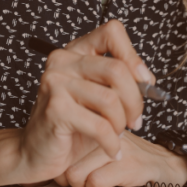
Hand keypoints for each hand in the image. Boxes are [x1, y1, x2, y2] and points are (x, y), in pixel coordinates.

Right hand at [16, 20, 155, 183]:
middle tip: (135, 120)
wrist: (37, 154)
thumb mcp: (99, 98)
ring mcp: (55, 83)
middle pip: (117, 69)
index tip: (145, 81)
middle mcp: (62, 61)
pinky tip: (111, 149)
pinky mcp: (56, 109)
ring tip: (117, 135)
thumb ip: (120, 83)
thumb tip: (148, 80)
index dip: (133, 56)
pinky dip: (111, 142)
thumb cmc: (71, 127)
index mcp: (75, 52)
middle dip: (134, 100)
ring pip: (110, 99)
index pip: (111, 32)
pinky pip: (100, 126)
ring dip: (121, 124)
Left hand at [53, 132, 186, 186]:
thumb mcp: (107, 145)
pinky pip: (95, 182)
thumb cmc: (133, 157)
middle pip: (65, 161)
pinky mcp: (128, 165)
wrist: (168, 164)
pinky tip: (107, 184)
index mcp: (99, 124)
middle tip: (82, 180)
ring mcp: (117, 148)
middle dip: (69, 178)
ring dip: (82, 185)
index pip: (64, 142)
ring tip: (94, 182)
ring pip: (76, 173)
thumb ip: (83, 148)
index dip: (64, 163)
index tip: (71, 169)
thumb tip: (55, 165)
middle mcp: (106, 133)